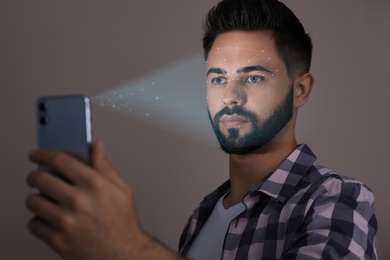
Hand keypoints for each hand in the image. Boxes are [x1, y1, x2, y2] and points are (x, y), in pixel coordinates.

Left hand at [26, 141, 180, 259]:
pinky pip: (33, 224)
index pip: (59, 160)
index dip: (43, 153)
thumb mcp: (122, 189)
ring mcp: (66, 221)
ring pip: (33, 201)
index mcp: (94, 184)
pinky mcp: (57, 240)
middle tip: (35, 177)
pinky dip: (38, 220)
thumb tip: (96, 146)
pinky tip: (49, 218)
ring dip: (35, 198)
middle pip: (40, 179)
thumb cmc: (123, 223)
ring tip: (45, 200)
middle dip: (34, 176)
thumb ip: (105, 166)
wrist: (123, 254)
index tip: (37, 153)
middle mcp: (78, 200)